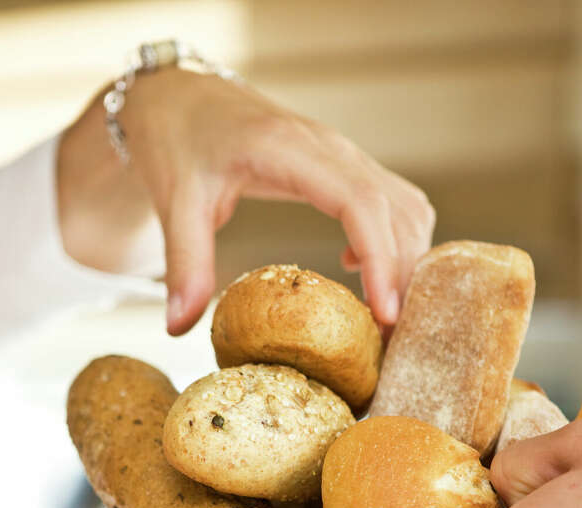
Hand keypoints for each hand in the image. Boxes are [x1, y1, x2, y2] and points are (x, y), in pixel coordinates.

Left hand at [56, 69, 434, 333]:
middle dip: (403, 275)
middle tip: (391, 338)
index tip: (385, 314)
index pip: (360, 202)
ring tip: (385, 318)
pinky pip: (392, 201)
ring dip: (406, 261)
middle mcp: (330, 147)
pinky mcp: (343, 164)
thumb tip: (177, 328)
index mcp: (290, 150)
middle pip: (396, 210)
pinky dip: (394, 241)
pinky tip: (357, 270)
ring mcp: (342, 154)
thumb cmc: (176, 140)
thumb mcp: (175, 201)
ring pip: (404, 206)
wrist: (179, 95)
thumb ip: (184, 263)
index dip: (382, 259)